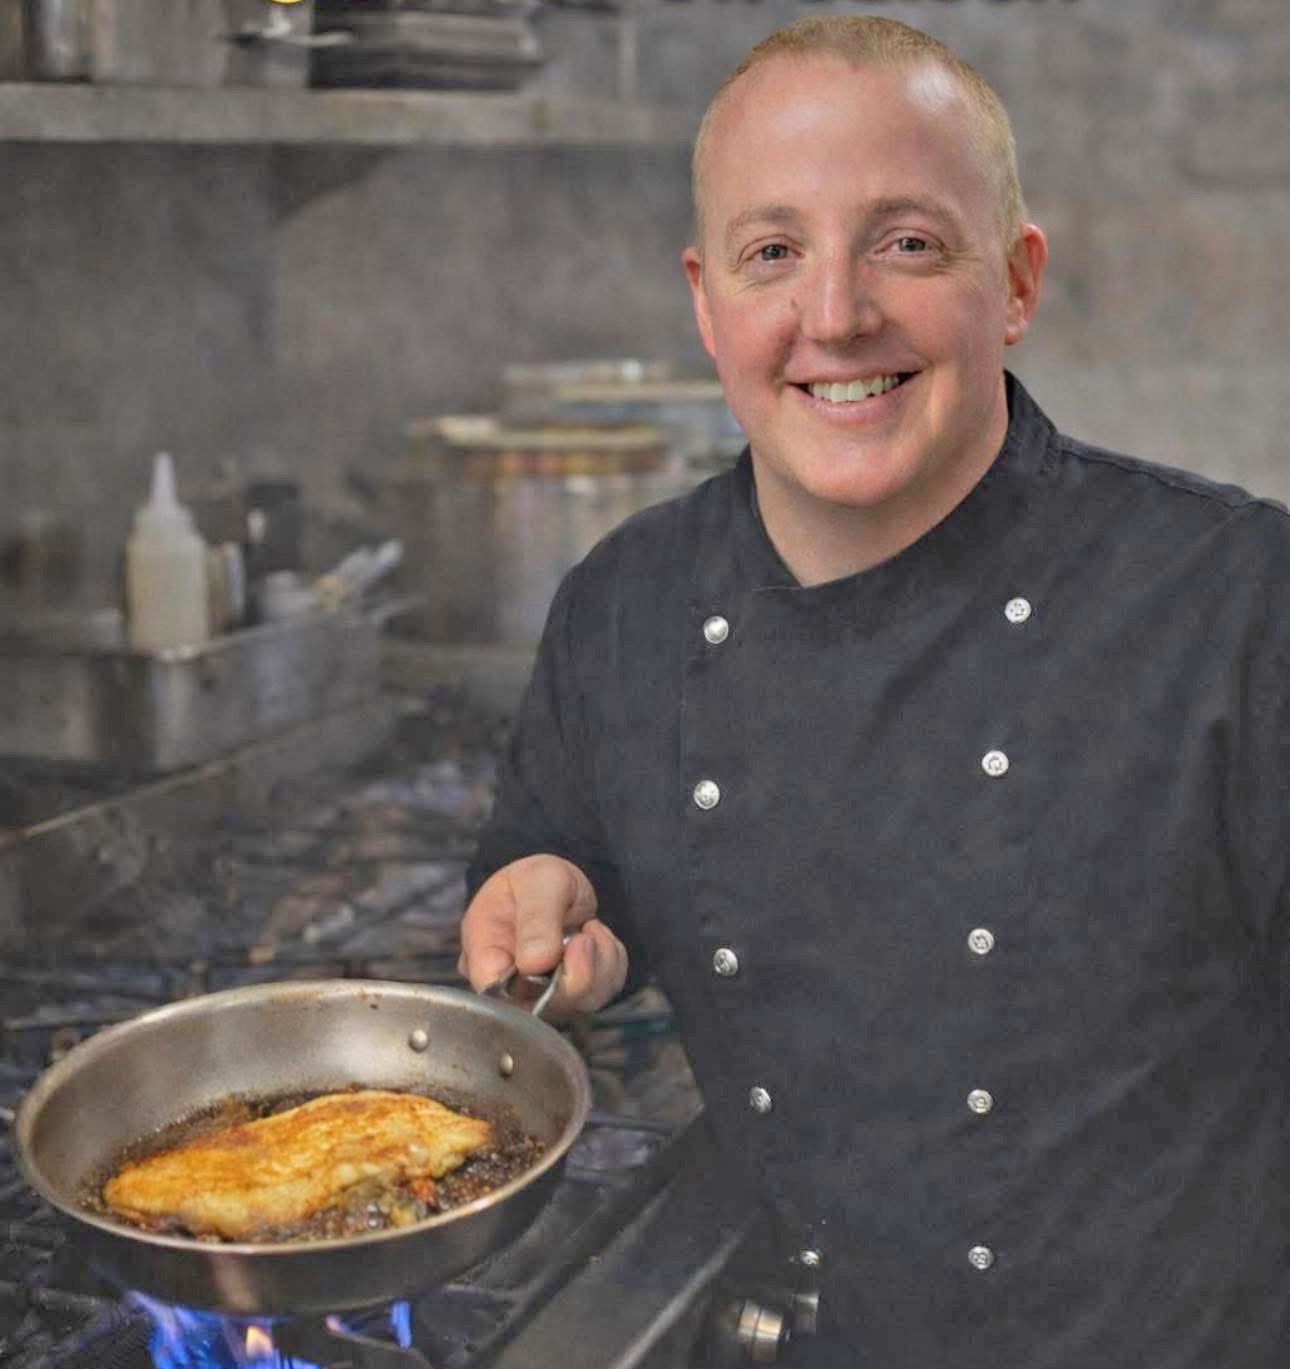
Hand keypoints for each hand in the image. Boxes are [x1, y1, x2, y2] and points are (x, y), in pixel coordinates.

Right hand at [458, 854, 628, 1015]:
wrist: (559, 884)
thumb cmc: (536, 880)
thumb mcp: (536, 881)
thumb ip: (535, 918)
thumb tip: (534, 964)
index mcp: (485, 954)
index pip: (496, 996)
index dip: (529, 987)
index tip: (555, 954)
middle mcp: (510, 984)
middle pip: (542, 1008)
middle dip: (576, 975)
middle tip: (584, 936)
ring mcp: (544, 994)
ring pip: (580, 1003)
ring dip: (600, 965)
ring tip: (591, 929)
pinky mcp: (575, 994)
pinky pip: (603, 991)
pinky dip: (611, 963)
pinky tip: (597, 937)